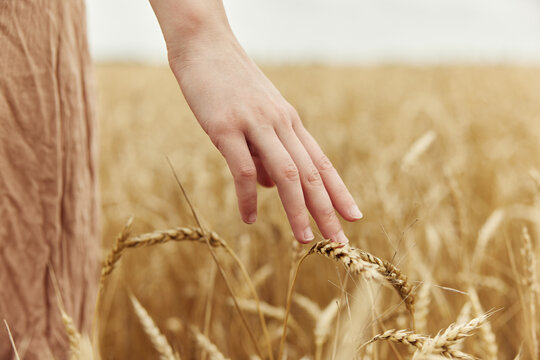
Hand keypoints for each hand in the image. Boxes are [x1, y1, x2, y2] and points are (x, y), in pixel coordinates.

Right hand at [166, 34, 362, 243]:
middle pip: (311, 173)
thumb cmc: (230, 84)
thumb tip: (275, 189)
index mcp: (290, 122)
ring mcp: (255, 124)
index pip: (322, 162)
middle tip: (341, 242)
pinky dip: (249, 198)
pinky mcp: (226, 127)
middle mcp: (280, 124)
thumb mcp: (257, 116)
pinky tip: (249, 219)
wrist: (204, 44)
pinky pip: (244, 170)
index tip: (354, 217)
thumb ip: (268, 152)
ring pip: (286, 174)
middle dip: (327, 210)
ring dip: (298, 209)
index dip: (339, 191)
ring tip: (305, 239)